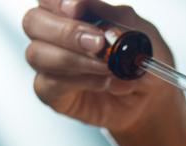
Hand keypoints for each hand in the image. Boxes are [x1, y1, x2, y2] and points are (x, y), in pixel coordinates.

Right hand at [22, 0, 181, 135]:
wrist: (153, 97)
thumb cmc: (141, 59)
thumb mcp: (139, 32)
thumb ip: (114, 17)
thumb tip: (87, 6)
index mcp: (72, 11)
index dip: (57, 1)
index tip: (76, 9)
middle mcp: (54, 34)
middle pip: (33, 21)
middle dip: (65, 32)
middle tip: (97, 44)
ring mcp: (50, 64)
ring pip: (37, 54)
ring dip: (75, 60)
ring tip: (107, 68)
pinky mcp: (52, 93)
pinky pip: (48, 84)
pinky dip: (79, 82)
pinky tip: (103, 83)